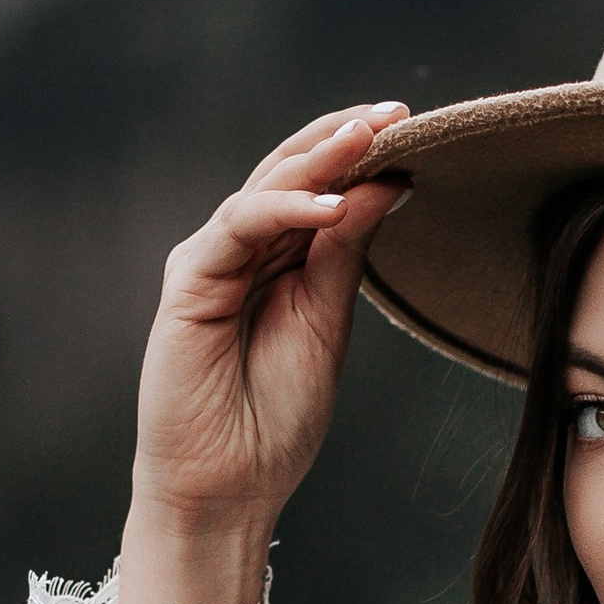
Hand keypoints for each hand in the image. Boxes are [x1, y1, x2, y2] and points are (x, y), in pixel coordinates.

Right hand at [120, 102, 409, 603]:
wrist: (228, 489)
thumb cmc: (273, 422)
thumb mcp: (326, 324)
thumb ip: (345, 254)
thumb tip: (386, 183)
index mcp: (277, 262)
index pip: (318, 188)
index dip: (360, 155)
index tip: (416, 130)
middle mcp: (241, 252)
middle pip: (291, 173)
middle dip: (343, 138)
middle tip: (397, 114)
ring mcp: (212, 262)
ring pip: (266, 188)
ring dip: (320, 159)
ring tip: (371, 137)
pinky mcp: (188, 283)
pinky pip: (239, 227)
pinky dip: (286, 211)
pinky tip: (333, 205)